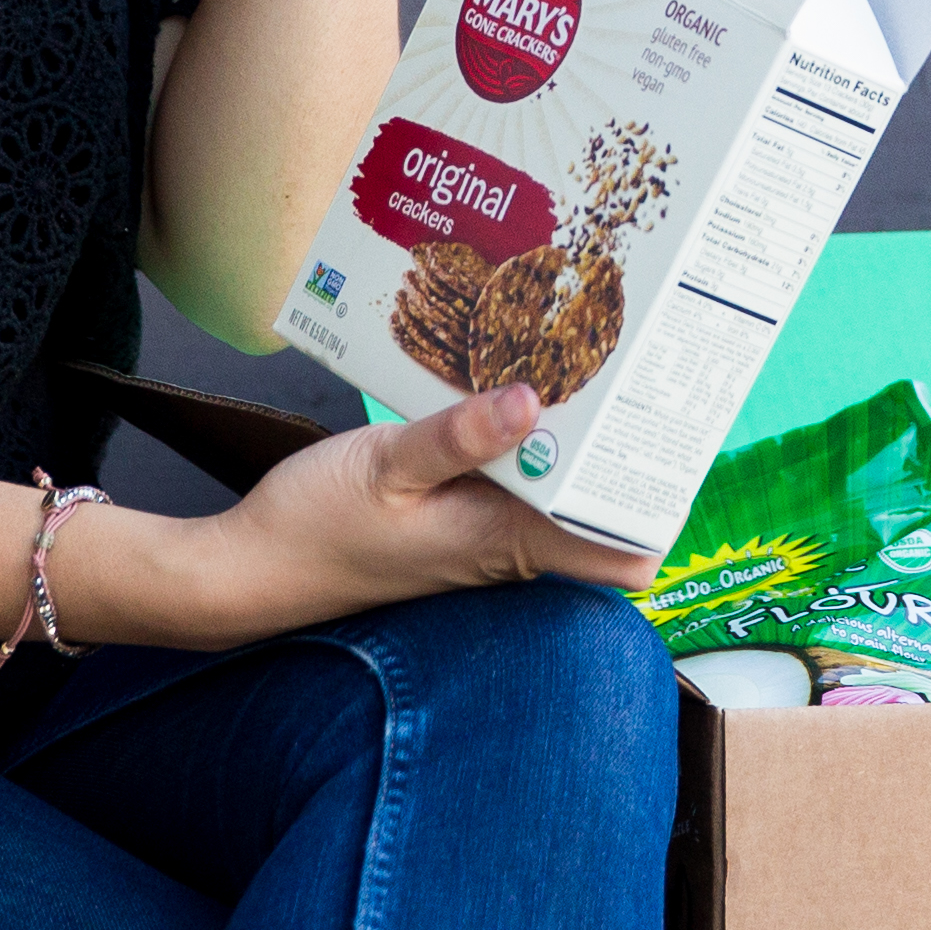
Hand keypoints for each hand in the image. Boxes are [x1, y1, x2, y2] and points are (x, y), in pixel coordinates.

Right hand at [125, 387, 656, 645]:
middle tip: (638, 370)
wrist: (251, 570)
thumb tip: (533, 401)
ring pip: (556, 492)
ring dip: (573, 439)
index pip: (623, 559)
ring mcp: (481, 536)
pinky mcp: (454, 520)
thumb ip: (459, 435)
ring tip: (586, 359)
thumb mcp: (385, 467)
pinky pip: (512, 482)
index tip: (678, 444)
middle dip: (623, 451)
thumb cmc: (313, 529)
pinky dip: (523, 440)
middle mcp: (506, 548)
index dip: (662, 512)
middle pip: (600, 513)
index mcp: (506, 544)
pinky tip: (510, 388)